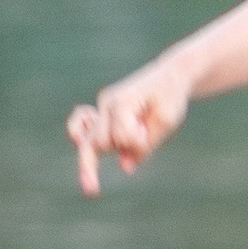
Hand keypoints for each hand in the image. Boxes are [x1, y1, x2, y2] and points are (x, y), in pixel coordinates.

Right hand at [66, 70, 188, 195]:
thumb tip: (124, 167)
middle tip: (145, 135)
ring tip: (102, 171)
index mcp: (122, 101)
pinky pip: (79, 122)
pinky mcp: (102, 113)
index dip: (138, 143)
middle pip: (101, 142)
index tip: (150, 134)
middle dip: (124, 147)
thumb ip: (146, 146)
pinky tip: (77, 142)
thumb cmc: (170, 98)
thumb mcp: (166, 122)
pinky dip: (78, 132)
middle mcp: (106, 103)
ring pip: (90, 141)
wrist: (169, 77)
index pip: (120, 136)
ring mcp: (102, 108)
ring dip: (107, 149)